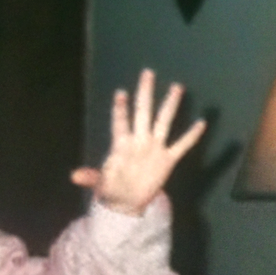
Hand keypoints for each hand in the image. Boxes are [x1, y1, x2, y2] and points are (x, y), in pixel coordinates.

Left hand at [71, 69, 206, 215]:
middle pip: (143, 113)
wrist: (128, 202)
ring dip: (170, 105)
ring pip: (163, 122)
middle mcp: (139, 141)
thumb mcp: (100, 184)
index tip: (120, 93)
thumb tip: (74, 177)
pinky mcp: (167, 160)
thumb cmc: (111, 188)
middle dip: (144, 93)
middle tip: (147, 73)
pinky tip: (201, 122)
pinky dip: (191, 136)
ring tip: (177, 87)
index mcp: (121, 145)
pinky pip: (181, 146)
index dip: (120, 109)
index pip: (120, 122)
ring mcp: (154, 148)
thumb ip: (90, 177)